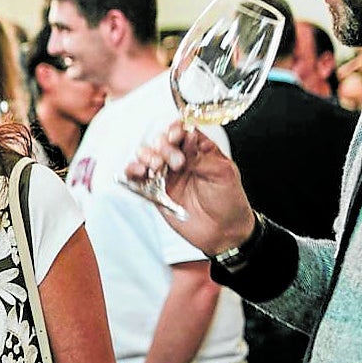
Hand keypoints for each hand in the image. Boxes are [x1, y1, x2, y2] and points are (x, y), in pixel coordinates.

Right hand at [123, 120, 256, 254]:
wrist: (223, 231)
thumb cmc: (229, 202)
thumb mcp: (223, 173)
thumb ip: (201, 156)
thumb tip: (188, 137)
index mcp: (200, 151)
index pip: (183, 131)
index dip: (176, 130)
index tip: (175, 137)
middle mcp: (181, 160)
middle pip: (162, 141)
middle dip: (164, 148)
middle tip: (176, 162)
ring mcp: (167, 175)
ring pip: (146, 156)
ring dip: (147, 157)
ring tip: (156, 167)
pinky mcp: (155, 192)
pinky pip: (137, 178)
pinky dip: (132, 172)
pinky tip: (139, 173)